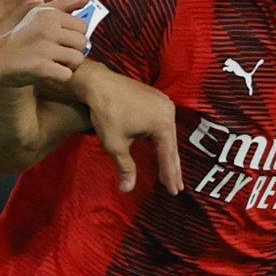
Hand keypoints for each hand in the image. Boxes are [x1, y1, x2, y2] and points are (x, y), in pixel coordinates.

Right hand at [0, 0, 90, 86]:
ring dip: (69, 65)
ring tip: (55, 63)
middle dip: (74, 51)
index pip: (82, 26)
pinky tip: (50, 72)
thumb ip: (65, 4)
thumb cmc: (23, 36)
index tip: (62, 40)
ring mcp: (45, 48)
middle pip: (82, 43)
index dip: (75, 36)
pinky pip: (66, 75)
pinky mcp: (41, 67)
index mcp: (50, 14)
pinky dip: (60, 76)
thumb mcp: (40, 13)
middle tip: (58, 53)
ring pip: (77, 59)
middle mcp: (48, 28)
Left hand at [84, 75, 182, 194]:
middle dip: (173, 167)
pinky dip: (163, 138)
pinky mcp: (157, 98)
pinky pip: (163, 123)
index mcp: (162, 123)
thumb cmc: (106, 113)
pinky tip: (163, 148)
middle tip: (177, 188)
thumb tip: (127, 190)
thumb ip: (125, 167)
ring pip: (168, 134)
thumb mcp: (115, 144)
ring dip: (168, 153)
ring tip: (172, 172)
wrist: (98, 83)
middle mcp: (168, 111)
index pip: (168, 155)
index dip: (169, 175)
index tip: (173, 191)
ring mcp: (164, 102)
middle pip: (171, 145)